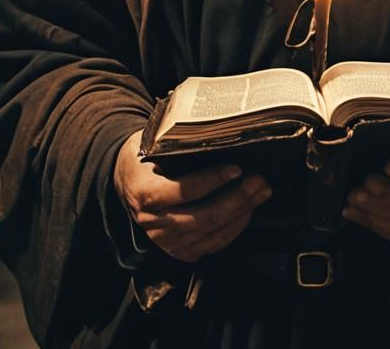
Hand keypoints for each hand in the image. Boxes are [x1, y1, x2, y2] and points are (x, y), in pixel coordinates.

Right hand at [113, 130, 271, 261]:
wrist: (128, 181)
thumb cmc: (146, 158)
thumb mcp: (153, 145)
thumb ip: (178, 146)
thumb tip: (220, 136)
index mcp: (146, 193)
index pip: (183, 191)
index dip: (212, 180)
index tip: (236, 168)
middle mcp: (155, 223)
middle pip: (204, 217)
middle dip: (237, 198)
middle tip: (259, 180)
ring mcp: (167, 242)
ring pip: (212, 233)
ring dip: (242, 212)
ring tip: (261, 192)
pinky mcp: (180, 251)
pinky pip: (213, 244)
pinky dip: (235, 227)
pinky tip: (248, 210)